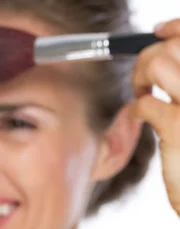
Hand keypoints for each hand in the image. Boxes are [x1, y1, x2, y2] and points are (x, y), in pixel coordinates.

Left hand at [131, 18, 179, 215]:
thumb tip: (168, 46)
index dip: (176, 27)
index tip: (158, 31)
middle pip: (175, 46)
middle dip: (149, 56)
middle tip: (144, 78)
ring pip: (159, 64)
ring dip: (141, 77)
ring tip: (143, 94)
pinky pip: (146, 103)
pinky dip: (137, 108)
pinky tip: (141, 117)